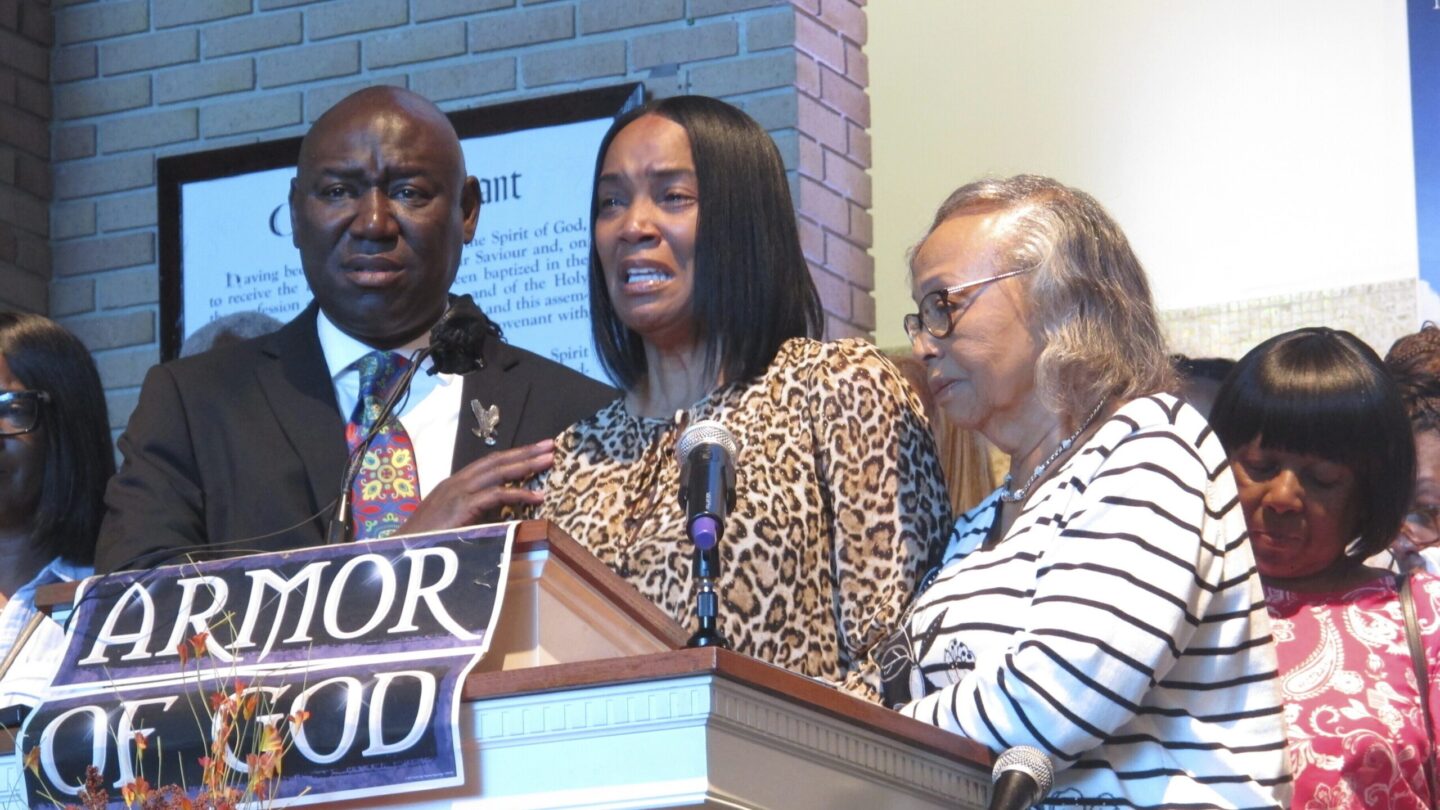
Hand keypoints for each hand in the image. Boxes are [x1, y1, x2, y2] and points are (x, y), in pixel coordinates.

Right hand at [399, 439, 553, 533]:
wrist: (400, 553)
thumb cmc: (426, 543)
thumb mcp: (454, 522)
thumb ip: (476, 514)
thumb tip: (504, 513)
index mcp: (454, 484)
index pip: (488, 464)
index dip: (512, 456)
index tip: (534, 450)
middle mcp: (456, 482)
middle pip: (496, 460)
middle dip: (524, 452)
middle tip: (549, 445)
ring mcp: (458, 492)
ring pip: (497, 471)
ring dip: (525, 464)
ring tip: (548, 460)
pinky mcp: (461, 507)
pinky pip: (495, 495)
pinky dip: (518, 494)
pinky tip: (536, 496)